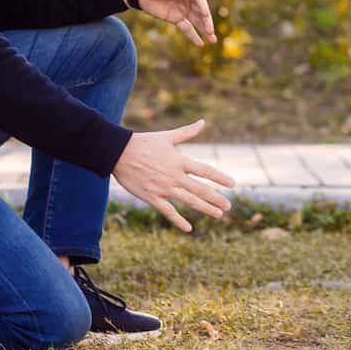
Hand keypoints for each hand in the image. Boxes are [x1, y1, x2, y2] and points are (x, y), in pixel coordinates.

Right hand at [112, 119, 234, 231]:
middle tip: (229, 206)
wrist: (118, 153)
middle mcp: (174, 176)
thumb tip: (203, 122)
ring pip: (188, 201)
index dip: (219, 177)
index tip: (232, 184)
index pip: (205, 170)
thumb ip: (187, 132)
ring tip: (218, 215)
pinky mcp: (151, 197)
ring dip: (205, 208)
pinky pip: (167, 211)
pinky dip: (178, 220)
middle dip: (216, 198)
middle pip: (200, 189)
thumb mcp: (167, 136)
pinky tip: (189, 228)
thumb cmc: (143, 142)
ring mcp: (163, 188)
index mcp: (179, 161)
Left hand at [135, 0, 216, 45]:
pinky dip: (193, 35)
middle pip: (200, 11)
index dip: (203, 6)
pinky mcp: (176, 18)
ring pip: (197, 21)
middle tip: (210, 31)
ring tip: (213, 40)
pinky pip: (187, 28)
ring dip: (204, 30)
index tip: (206, 15)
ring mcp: (183, 9)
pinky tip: (200, 44)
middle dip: (206, 21)